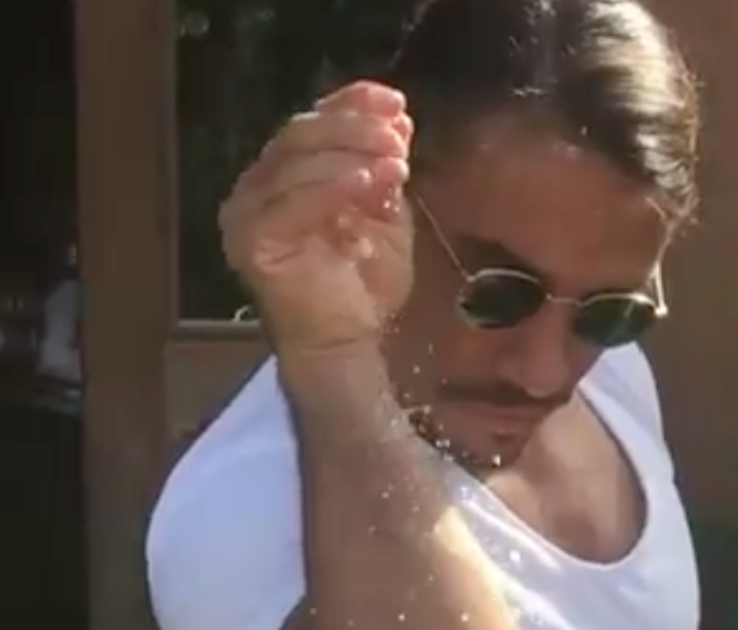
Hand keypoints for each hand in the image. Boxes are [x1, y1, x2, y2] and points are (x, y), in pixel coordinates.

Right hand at [219, 81, 413, 352]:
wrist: (347, 341)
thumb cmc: (363, 283)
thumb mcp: (384, 213)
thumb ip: (383, 170)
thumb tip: (398, 122)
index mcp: (286, 174)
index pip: (313, 122)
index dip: (351, 104)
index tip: (396, 102)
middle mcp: (258, 188)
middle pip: (299, 134)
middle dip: (353, 127)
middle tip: (397, 134)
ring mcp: (247, 214)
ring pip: (294, 162)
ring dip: (350, 155)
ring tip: (396, 162)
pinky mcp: (250, 241)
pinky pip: (291, 202)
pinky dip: (334, 187)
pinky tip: (369, 183)